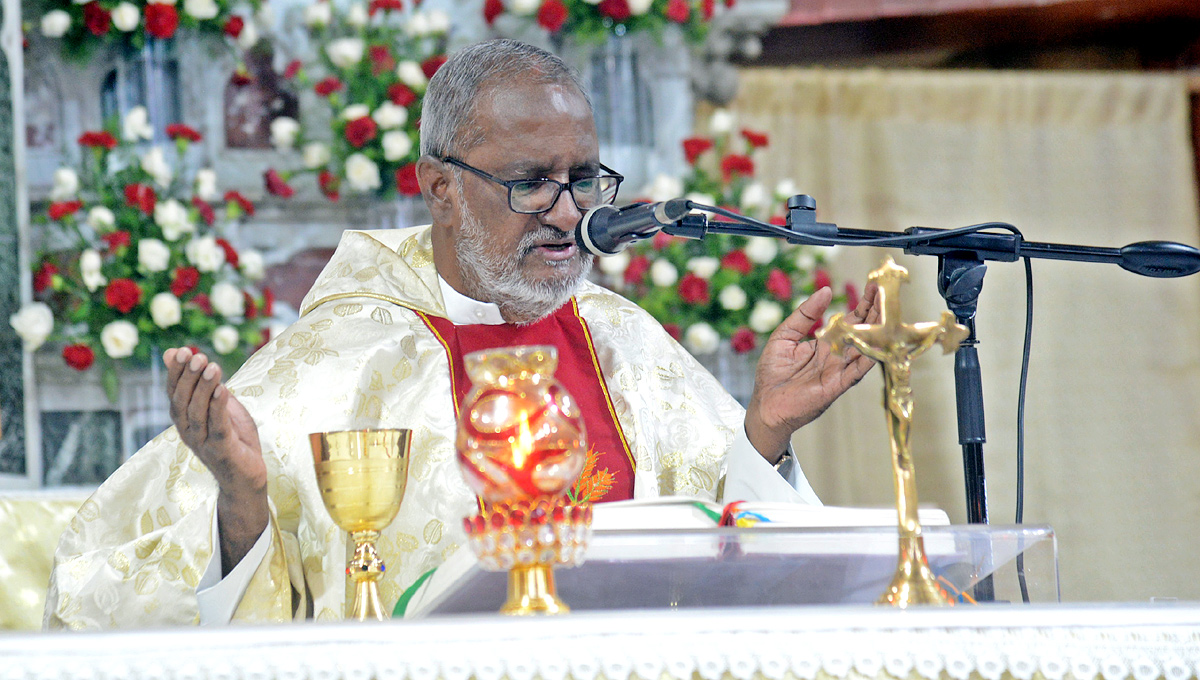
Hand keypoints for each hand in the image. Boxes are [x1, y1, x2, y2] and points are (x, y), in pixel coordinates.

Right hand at [165, 347, 267, 573]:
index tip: (181, 351)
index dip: (175, 372)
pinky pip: (217, 426)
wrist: (247, 476)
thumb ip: (202, 382)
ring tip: (212, 367)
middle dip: (188, 376)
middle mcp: (187, 431)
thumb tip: (175, 351)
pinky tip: (222, 389)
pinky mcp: (221, 450)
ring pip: (197, 412)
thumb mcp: (219, 405)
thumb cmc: (233, 438)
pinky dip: (218, 406)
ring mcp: (202, 442)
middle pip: (181, 401)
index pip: (173, 392)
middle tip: (197, 356)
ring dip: (203, 388)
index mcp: (183, 420)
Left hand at [744, 283, 880, 461]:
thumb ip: (804, 315)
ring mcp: (839, 370)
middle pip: (862, 331)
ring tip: (888, 312)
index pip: (849, 320)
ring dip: (877, 331)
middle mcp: (836, 355)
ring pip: (864, 348)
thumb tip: (825, 291)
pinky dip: (869, 357)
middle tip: (888, 293)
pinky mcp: (836, 385)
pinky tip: (878, 343)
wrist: (765, 405)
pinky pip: (857, 370)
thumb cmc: (772, 372)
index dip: (863, 304)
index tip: (874, 286)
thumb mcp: (785, 335)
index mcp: (825, 343)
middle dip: (875, 312)